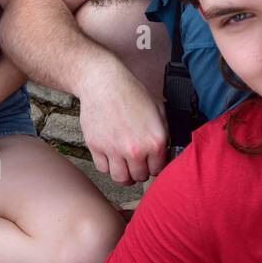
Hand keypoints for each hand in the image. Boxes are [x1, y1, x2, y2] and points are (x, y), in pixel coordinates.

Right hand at [78, 65, 166, 184]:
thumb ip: (164, 133)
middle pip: (139, 177)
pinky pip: (103, 168)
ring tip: (124, 165)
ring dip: (124, 174)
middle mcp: (135, 150)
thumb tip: (166, 151)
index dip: (154, 167)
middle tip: (136, 163)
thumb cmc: (131, 93)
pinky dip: (107, 165)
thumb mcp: (158, 110)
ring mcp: (114, 150)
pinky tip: (110, 155)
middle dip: (139, 171)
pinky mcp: (96, 147)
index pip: (158, 171)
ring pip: (120, 179)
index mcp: (155, 142)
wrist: (104, 83)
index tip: (150, 162)